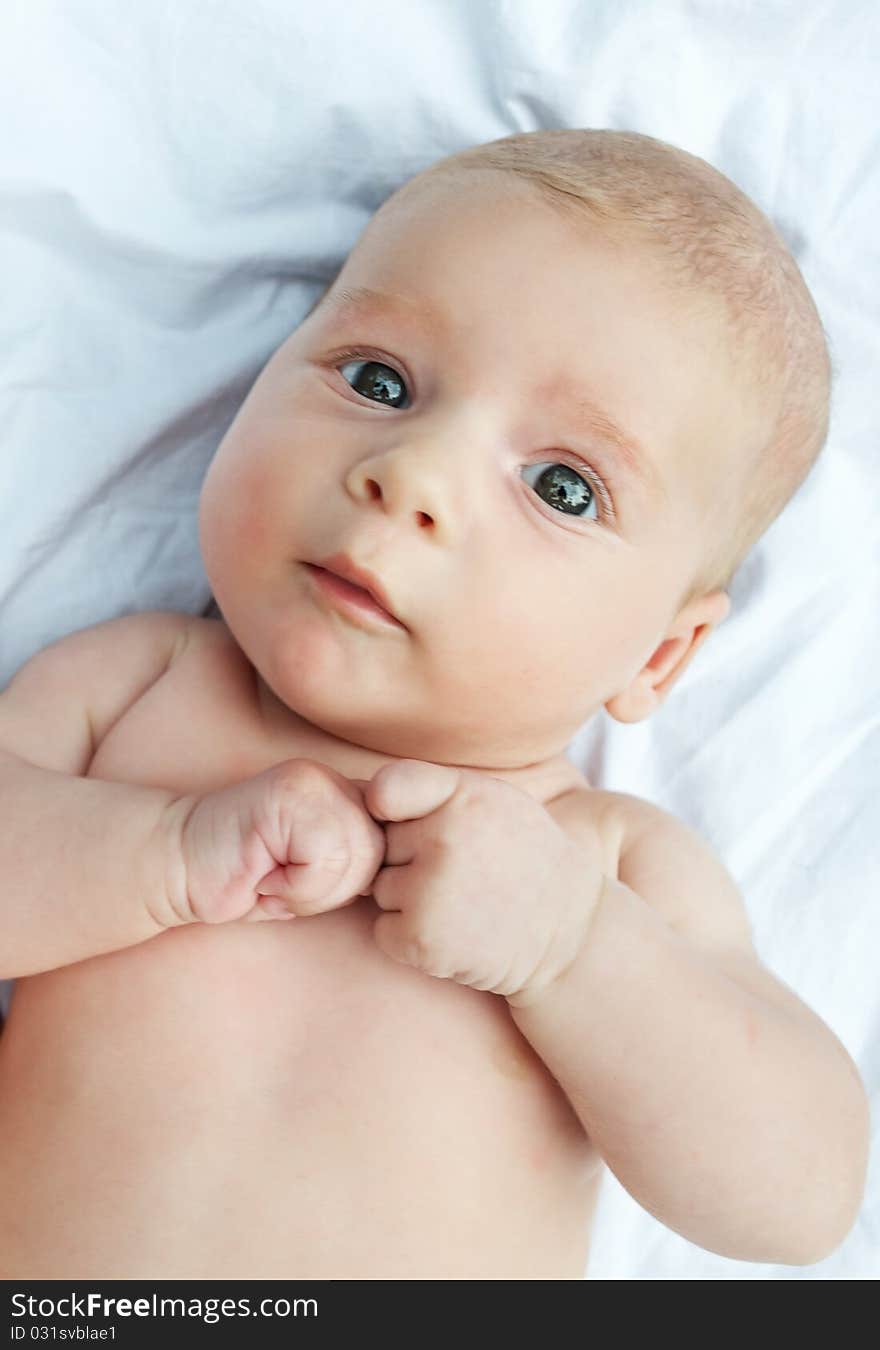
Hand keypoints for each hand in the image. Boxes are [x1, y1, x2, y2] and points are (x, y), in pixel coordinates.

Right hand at [169, 759, 385, 924]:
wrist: (176, 867)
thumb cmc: (246, 880)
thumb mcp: (315, 878)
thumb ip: (356, 865)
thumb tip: (404, 879)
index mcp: (347, 795)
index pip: (395, 846)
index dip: (356, 882)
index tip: (308, 886)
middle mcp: (335, 780)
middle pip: (380, 854)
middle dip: (335, 890)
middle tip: (286, 886)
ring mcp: (312, 781)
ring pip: (357, 857)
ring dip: (313, 891)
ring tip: (273, 880)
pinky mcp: (288, 795)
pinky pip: (325, 857)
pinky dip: (296, 887)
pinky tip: (263, 877)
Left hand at [363, 759, 602, 1000]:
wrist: (570, 935)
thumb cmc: (521, 859)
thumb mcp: (493, 802)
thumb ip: (434, 792)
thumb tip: (356, 795)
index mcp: (464, 796)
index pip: (385, 788)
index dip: (388, 808)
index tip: (409, 823)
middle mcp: (445, 838)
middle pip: (382, 843)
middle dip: (408, 858)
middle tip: (461, 873)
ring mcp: (431, 891)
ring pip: (381, 888)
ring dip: (408, 900)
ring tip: (462, 903)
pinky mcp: (421, 940)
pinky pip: (382, 930)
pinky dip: (408, 938)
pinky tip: (454, 933)